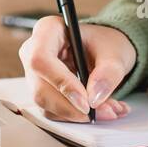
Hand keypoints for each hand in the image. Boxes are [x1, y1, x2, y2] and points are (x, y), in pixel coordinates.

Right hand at [18, 18, 136, 121]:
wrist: (104, 50)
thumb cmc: (104, 43)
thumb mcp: (114, 52)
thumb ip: (108, 72)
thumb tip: (95, 97)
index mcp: (48, 30)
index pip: (41, 59)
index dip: (61, 83)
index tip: (86, 102)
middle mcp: (33, 52)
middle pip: (41, 88)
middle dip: (74, 106)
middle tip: (106, 111)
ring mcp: (35, 75)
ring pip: (46, 104)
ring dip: (78, 114)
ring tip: (110, 110)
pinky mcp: (42, 92)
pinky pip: (53, 112)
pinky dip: (78, 116)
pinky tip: (100, 110)